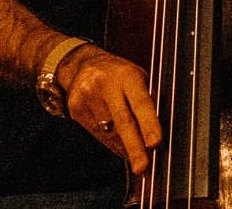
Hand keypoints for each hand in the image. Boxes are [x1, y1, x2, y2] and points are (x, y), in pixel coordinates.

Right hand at [56, 45, 161, 175]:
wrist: (83, 65)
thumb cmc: (118, 73)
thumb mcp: (137, 76)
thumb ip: (146, 98)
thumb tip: (155, 128)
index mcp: (127, 74)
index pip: (140, 101)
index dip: (148, 123)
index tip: (155, 142)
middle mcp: (106, 85)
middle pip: (122, 121)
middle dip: (134, 147)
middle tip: (143, 167)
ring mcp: (88, 98)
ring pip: (109, 132)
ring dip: (125, 148)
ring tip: (137, 158)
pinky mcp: (76, 110)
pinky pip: (97, 134)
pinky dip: (111, 143)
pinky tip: (120, 147)